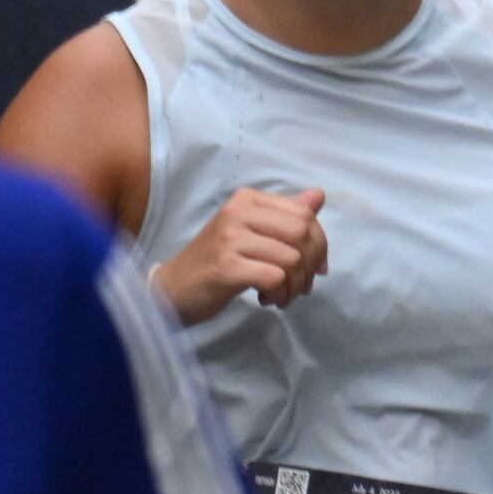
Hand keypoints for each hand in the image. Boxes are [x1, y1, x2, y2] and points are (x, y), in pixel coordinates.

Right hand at [154, 186, 326, 324]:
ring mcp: (230, 238)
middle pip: (302, 234)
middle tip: (300, 286)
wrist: (172, 288)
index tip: (316, 267)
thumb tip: (318, 195)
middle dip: (310, 266)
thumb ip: (286, 215)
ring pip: (292, 259)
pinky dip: (280, 293)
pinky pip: (275, 278)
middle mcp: (238, 212)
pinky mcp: (226, 266)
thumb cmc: (218, 260)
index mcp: (247, 199)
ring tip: (281, 295)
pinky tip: (267, 299)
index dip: (320, 244)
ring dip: (295, 285)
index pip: (304, 215)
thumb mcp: (252, 232)